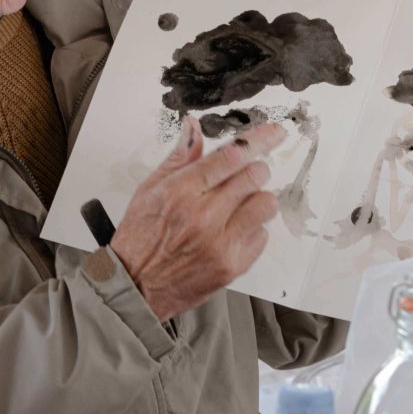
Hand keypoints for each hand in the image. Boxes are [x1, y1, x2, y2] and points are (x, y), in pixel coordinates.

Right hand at [110, 117, 284, 320]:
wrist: (136, 286)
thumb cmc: (140, 238)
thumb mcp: (150, 190)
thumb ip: (179, 158)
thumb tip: (194, 127)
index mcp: (182, 191)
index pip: (232, 156)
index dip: (259, 139)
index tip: (275, 132)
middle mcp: (204, 216)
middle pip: (255, 176)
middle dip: (255, 171)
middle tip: (245, 177)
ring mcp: (221, 243)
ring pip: (266, 205)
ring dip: (257, 201)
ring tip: (237, 208)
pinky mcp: (233, 265)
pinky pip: (262, 235)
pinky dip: (252, 230)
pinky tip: (230, 233)